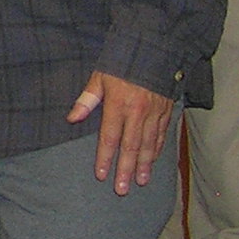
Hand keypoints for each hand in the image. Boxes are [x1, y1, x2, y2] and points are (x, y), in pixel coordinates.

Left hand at [66, 70, 174, 195]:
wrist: (155, 48)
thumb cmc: (122, 61)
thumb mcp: (100, 76)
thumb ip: (87, 99)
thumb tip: (72, 118)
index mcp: (118, 104)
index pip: (110, 137)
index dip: (105, 157)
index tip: (101, 175)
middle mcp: (138, 112)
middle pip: (131, 146)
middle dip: (125, 169)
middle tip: (122, 190)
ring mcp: (155, 113)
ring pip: (149, 144)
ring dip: (144, 165)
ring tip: (140, 182)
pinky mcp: (167, 110)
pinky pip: (162, 134)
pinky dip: (157, 150)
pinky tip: (153, 162)